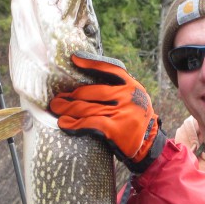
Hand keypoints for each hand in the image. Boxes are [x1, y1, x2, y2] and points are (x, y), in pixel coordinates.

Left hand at [49, 53, 165, 172]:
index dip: (90, 64)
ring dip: (67, 108)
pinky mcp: (115, 128)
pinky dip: (74, 124)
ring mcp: (121, 111)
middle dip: (71, 95)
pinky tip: (64, 123)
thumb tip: (88, 83)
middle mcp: (127, 96)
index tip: (74, 59)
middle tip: (57, 98)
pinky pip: (88, 123)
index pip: (109, 69)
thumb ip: (118, 90)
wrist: (148, 144)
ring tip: (56, 108)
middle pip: (91, 92)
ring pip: (86, 108)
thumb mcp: (134, 99)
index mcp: (131, 85)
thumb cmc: (134, 120)